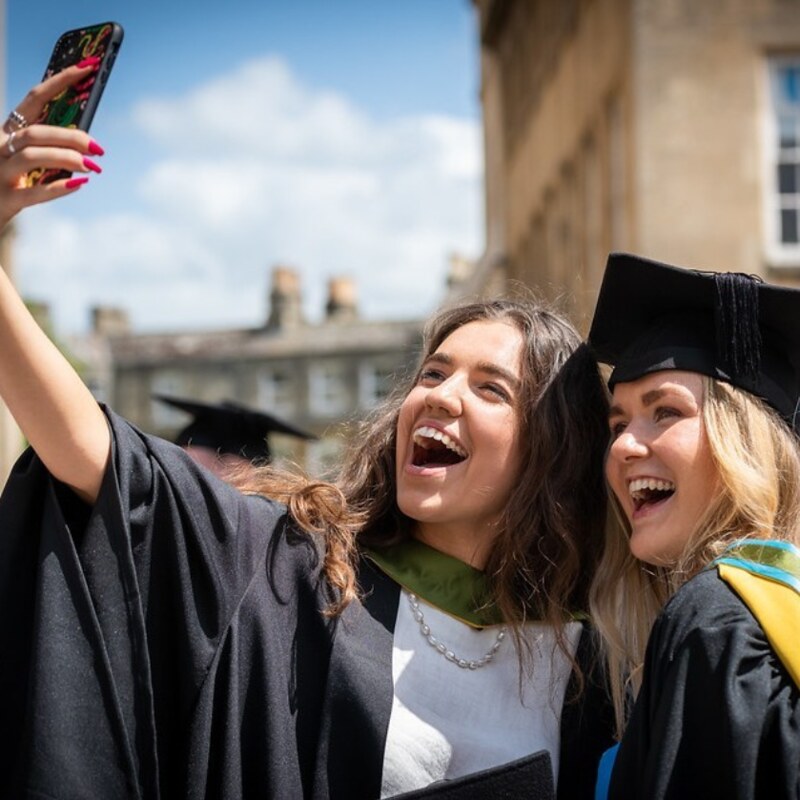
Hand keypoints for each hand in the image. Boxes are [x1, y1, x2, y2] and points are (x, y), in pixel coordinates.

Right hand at [0, 59, 105, 227]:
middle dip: (70, 136)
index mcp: (7, 131)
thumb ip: (50, 149)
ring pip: (32, 156)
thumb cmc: (13, 184)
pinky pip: (34, 192)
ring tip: (92, 167)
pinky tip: (79, 185)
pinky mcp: (6, 199)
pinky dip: (58, 188)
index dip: (61, 81)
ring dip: (66, 159)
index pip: (35, 97)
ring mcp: (0, 172)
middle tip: (98, 148)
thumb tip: (89, 144)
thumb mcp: (28, 161)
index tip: (88, 68)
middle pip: (35, 132)